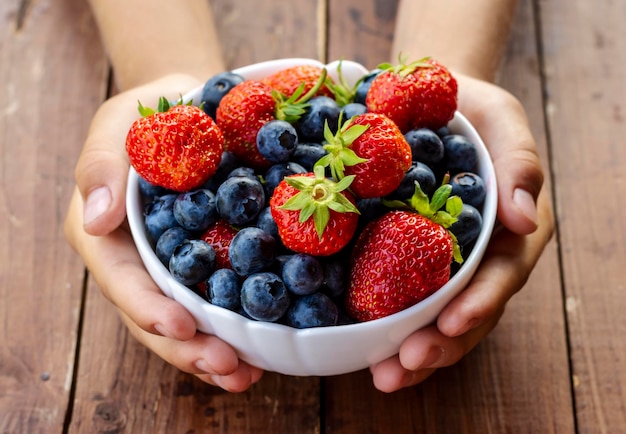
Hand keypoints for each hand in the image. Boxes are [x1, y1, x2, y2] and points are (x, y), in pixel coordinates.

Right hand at [64, 74, 262, 391]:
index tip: (182, 328)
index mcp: (107, 236)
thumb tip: (94, 220)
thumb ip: (101, 168)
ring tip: (247, 373)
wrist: (190, 109)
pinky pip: (217, 301)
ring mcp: (171, 270)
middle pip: (155, 317)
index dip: (149, 309)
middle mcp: (137, 263)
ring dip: (215, 353)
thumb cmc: (148, 115)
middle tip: (227, 367)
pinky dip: (237, 327)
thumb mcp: (118, 127)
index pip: (122, 281)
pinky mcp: (206, 266)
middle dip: (189, 349)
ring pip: (187, 323)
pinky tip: (262, 348)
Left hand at [369, 74, 554, 391]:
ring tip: (380, 375)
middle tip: (401, 368)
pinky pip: (394, 293)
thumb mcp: (502, 122)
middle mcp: (475, 258)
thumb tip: (525, 220)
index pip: (499, 278)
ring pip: (429, 316)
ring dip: (406, 350)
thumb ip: (520, 164)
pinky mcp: (401, 256)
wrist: (425, 102)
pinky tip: (354, 339)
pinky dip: (379, 320)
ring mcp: (437, 263)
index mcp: (507, 234)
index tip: (450, 325)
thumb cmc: (471, 111)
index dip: (478, 305)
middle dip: (437, 346)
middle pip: (463, 312)